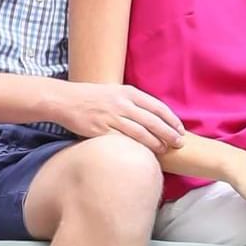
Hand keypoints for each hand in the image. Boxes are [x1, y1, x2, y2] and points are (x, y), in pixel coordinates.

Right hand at [53, 81, 185, 152]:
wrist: (65, 100)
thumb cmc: (91, 96)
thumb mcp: (114, 91)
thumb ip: (132, 101)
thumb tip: (152, 115)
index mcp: (127, 92)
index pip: (157, 106)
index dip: (171, 119)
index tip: (180, 129)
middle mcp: (122, 103)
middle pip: (152, 120)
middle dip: (169, 133)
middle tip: (179, 143)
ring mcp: (111, 117)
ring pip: (140, 132)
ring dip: (155, 143)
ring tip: (165, 150)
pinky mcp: (101, 130)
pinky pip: (123, 141)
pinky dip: (135, 148)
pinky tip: (143, 154)